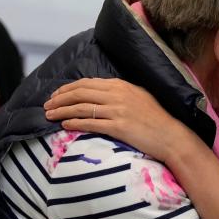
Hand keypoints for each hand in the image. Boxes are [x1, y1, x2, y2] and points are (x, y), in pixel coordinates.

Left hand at [44, 78, 199, 161]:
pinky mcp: (118, 127)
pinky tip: (65, 125)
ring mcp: (117, 110)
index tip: (56, 94)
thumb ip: (120, 92)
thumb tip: (100, 93)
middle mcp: (117, 95)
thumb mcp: (139, 97)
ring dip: (62, 111)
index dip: (68, 88)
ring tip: (49, 115)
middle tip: (47, 105)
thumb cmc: (156, 118)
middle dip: (60, 98)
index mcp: (121, 85)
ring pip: (81, 107)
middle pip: (80, 93)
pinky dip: (74, 122)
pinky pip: (90, 123)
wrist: (170, 135)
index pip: (87, 83)